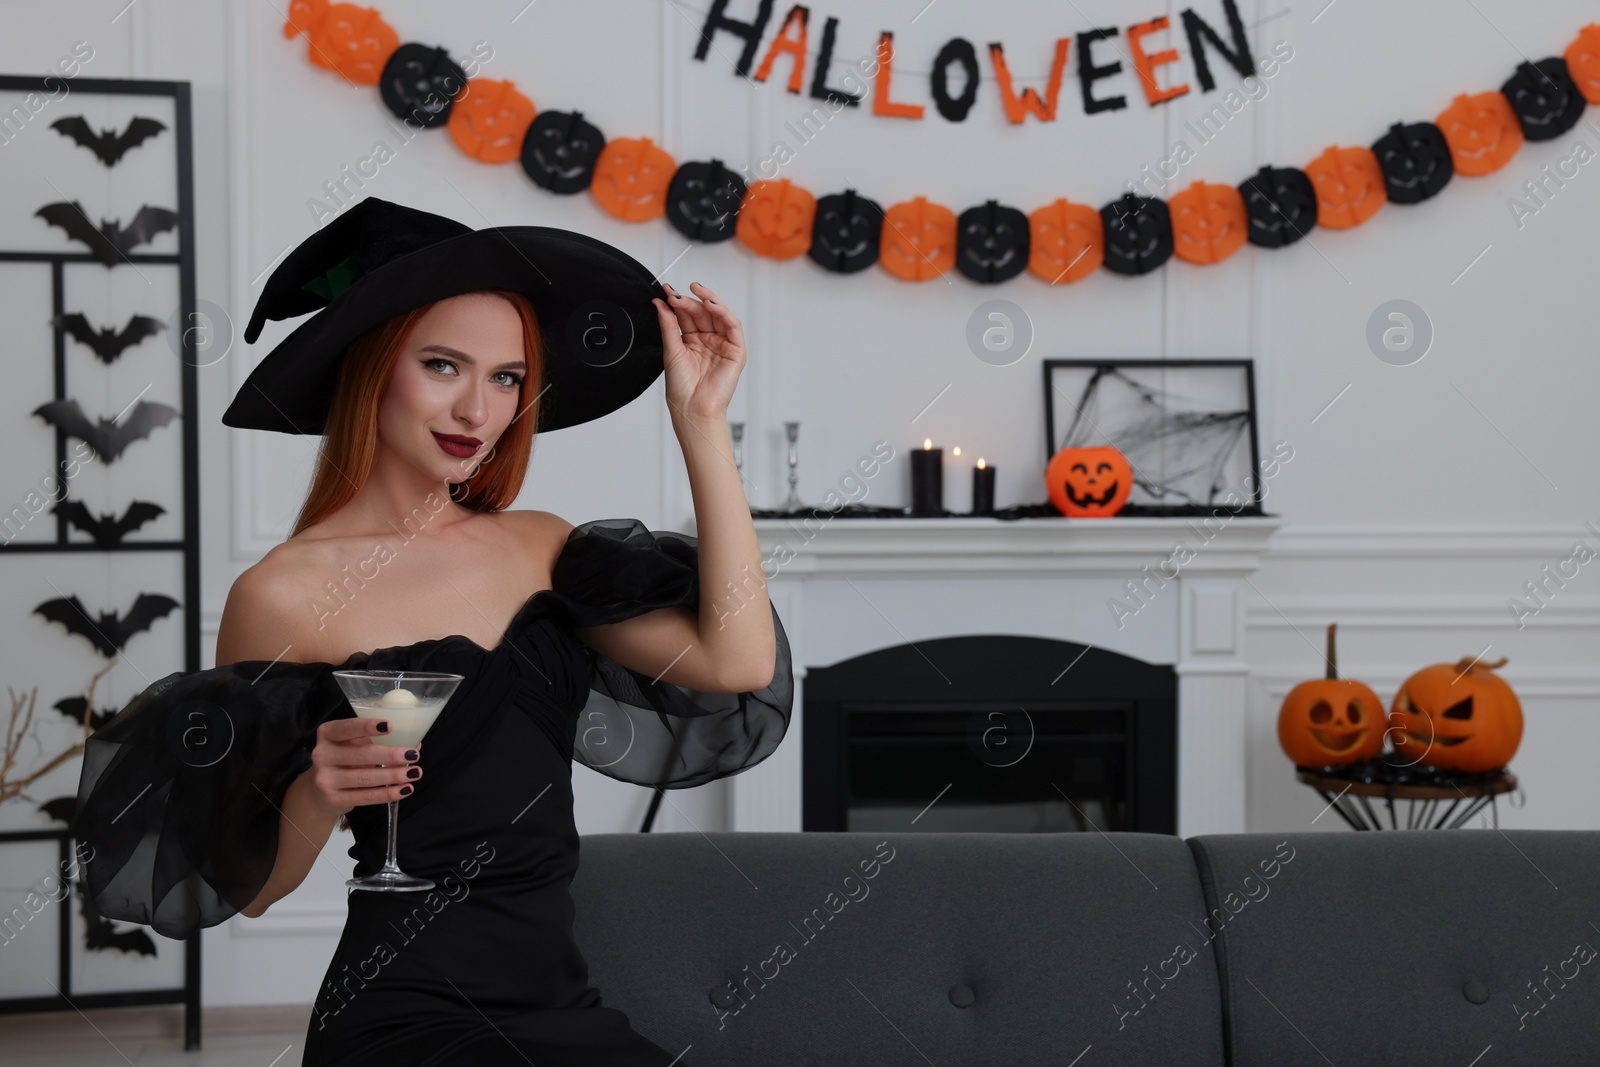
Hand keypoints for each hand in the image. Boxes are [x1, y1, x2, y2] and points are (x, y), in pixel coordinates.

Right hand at [305, 717, 421, 816]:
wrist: (320, 793)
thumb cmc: (344, 761)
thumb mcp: (353, 745)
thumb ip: (377, 741)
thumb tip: (415, 743)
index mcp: (327, 734)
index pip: (346, 727)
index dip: (367, 726)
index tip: (390, 726)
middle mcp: (321, 754)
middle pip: (361, 754)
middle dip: (390, 755)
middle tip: (413, 755)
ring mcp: (325, 778)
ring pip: (365, 777)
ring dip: (393, 775)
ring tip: (415, 773)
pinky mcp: (333, 799)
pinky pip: (365, 797)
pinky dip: (387, 793)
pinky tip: (404, 789)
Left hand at [652, 280, 745, 425]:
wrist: (692, 409)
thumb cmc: (682, 389)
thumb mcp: (671, 350)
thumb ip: (668, 325)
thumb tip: (660, 303)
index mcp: (693, 342)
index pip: (687, 316)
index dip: (677, 302)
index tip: (666, 292)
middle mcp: (708, 342)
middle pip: (702, 313)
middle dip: (689, 300)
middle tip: (675, 293)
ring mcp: (723, 345)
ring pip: (718, 315)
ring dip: (707, 300)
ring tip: (694, 290)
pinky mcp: (736, 351)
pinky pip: (732, 326)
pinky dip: (723, 312)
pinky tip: (710, 304)